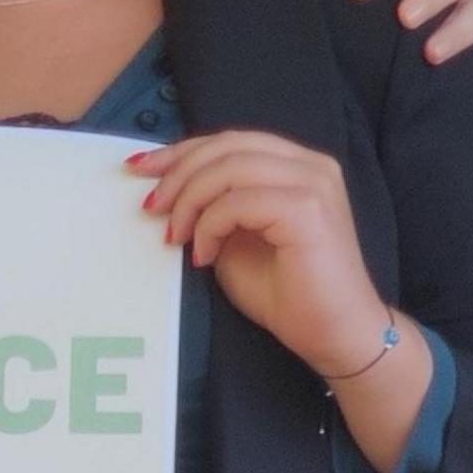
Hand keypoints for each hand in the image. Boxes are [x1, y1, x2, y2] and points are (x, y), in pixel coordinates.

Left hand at [127, 131, 389, 370]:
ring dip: (189, 200)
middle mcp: (311, 166)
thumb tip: (163, 188)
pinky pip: (238, 202)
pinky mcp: (309, 209)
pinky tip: (203, 255)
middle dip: (177, 172)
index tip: (140, 168)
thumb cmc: (284, 291)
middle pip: (227, 146)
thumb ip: (212, 205)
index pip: (230, 140)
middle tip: (150, 207)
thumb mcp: (234, 236)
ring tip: (174, 236)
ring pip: (229, 168)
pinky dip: (209, 226)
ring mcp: (314, 184)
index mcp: (296, 165)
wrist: (332, 332)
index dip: (181, 150)